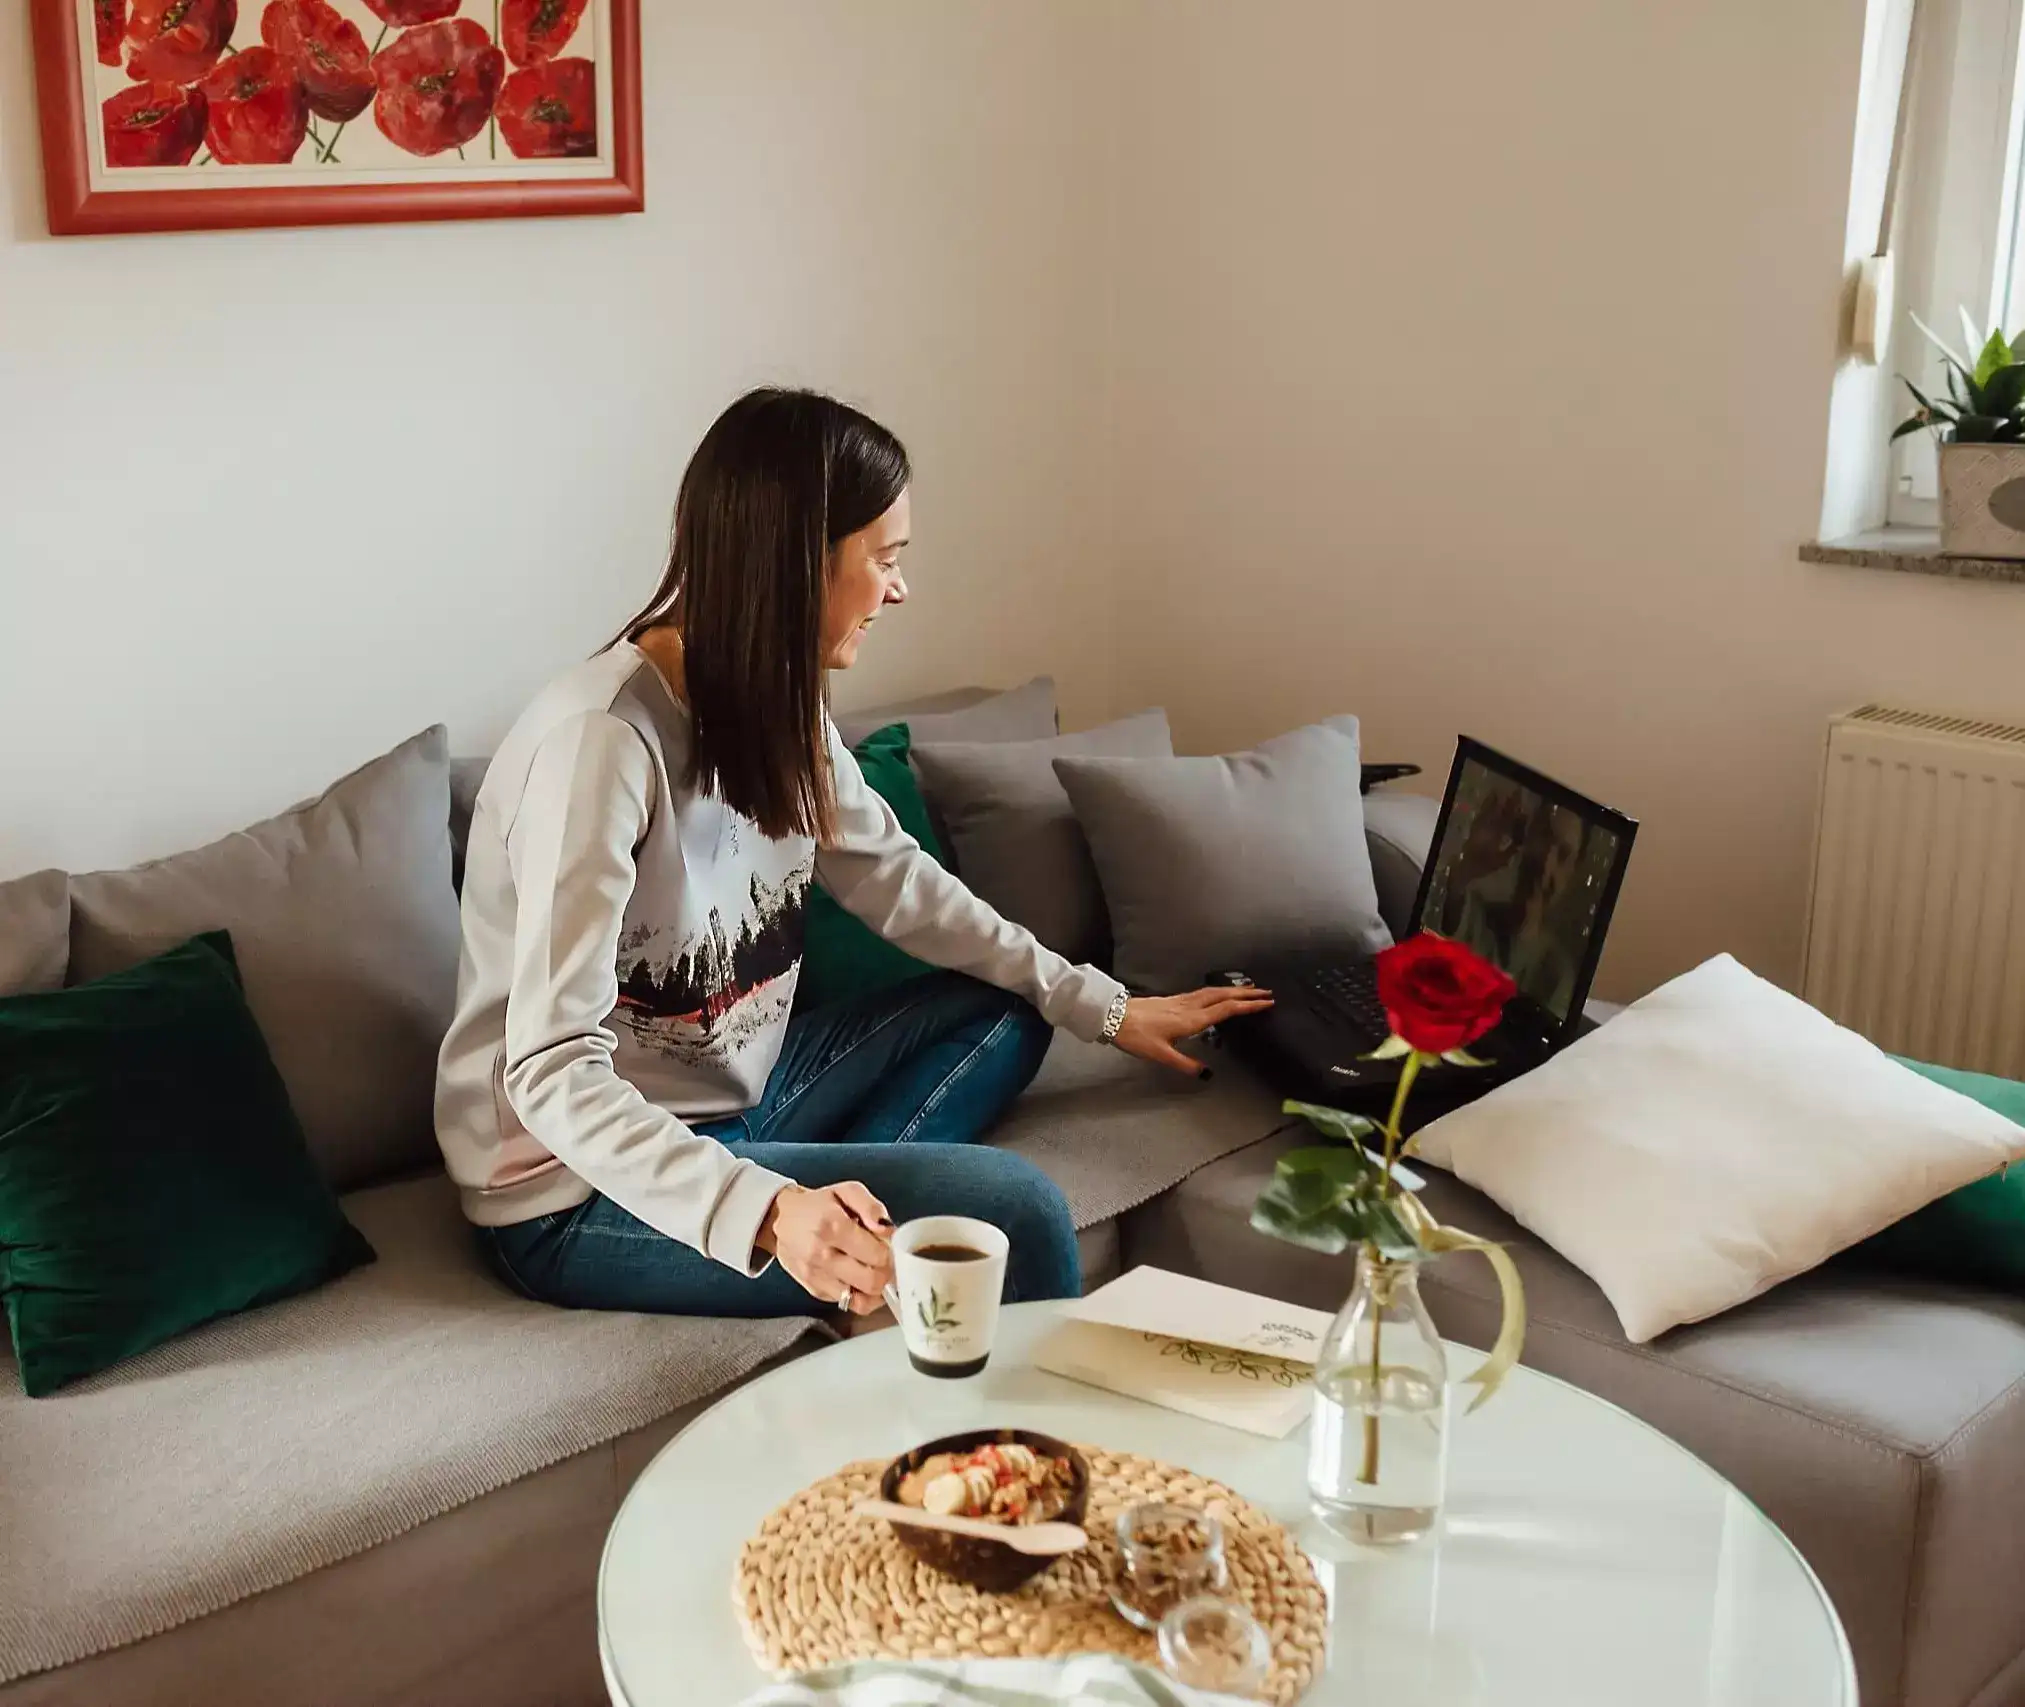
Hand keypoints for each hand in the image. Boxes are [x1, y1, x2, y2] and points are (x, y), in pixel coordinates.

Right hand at [754, 1181, 893, 1313]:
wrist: (780, 1219)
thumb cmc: (818, 1205)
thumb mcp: (846, 1191)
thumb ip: (871, 1206)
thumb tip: (887, 1230)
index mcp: (832, 1226)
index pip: (877, 1255)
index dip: (892, 1253)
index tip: (892, 1247)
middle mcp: (821, 1255)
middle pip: (872, 1282)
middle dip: (887, 1274)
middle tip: (888, 1262)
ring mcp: (816, 1276)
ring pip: (862, 1300)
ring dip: (876, 1289)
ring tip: (875, 1271)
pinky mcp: (814, 1290)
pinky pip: (848, 1304)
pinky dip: (861, 1296)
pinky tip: (861, 1278)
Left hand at [1112, 986, 1273, 1076]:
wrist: (1113, 1016)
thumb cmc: (1137, 1036)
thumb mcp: (1161, 1055)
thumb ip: (1185, 1064)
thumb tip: (1207, 1073)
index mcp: (1191, 1019)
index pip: (1226, 1009)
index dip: (1247, 1006)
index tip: (1266, 1002)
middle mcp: (1189, 1006)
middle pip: (1223, 995)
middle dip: (1246, 993)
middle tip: (1266, 992)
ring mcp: (1181, 1001)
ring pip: (1213, 991)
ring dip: (1233, 990)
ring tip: (1249, 989)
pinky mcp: (1173, 999)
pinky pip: (1202, 992)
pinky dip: (1217, 991)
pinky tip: (1217, 994)